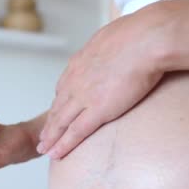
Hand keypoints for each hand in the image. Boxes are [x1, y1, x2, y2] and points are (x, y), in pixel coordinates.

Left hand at [37, 4, 175, 159]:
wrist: (145, 41)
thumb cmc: (139, 35)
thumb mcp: (113, 36)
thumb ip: (109, 47)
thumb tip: (117, 47)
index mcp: (80, 62)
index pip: (64, 87)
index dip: (59, 103)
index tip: (56, 113)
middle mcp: (76, 80)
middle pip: (58, 107)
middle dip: (49, 124)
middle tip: (43, 137)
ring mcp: (84, 96)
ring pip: (61, 122)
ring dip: (51, 137)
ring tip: (44, 149)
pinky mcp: (97, 110)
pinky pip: (75, 132)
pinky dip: (63, 145)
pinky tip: (56, 154)